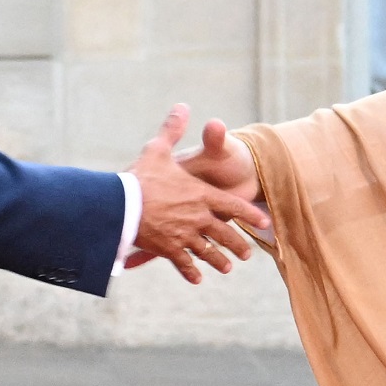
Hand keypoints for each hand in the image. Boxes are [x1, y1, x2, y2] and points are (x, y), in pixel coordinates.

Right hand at [127, 104, 269, 284]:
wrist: (121, 206)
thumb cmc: (141, 177)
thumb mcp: (158, 150)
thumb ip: (172, 130)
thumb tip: (181, 107)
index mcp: (201, 195)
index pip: (234, 206)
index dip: (250, 214)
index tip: (264, 222)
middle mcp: (198, 218)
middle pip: (225, 234)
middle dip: (238, 244)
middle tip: (247, 254)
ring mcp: (184, 236)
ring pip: (208, 252)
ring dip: (219, 261)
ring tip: (227, 268)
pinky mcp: (168, 249)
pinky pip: (184, 263)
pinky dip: (191, 271)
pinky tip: (197, 279)